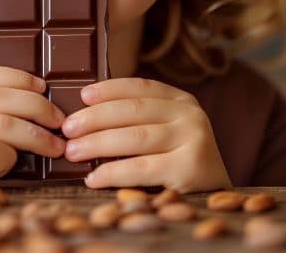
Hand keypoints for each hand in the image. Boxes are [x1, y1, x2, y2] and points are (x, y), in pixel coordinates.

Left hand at [60, 78, 231, 191]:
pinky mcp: (189, 168)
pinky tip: (93, 178)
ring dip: (97, 144)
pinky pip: (141, 168)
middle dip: (94, 118)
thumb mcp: (168, 131)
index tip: (82, 95)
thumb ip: (138, 119)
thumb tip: (84, 116)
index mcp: (182, 101)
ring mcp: (193, 140)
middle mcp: (191, 115)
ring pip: (134, 137)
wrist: (217, 198)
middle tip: (67, 129)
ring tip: (72, 152)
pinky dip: (112, 172)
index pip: (141, 87)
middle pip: (133, 110)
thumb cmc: (179, 163)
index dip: (109, 89)